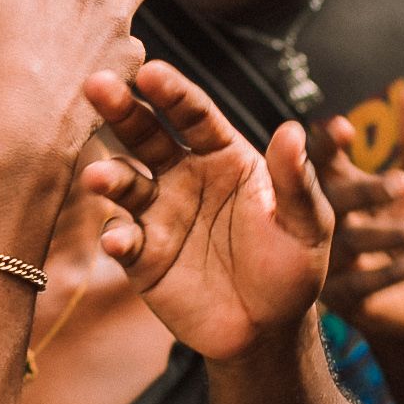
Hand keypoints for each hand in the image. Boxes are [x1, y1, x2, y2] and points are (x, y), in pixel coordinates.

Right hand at [79, 63, 332, 359]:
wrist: (268, 331)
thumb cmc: (293, 269)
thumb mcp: (307, 225)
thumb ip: (295, 181)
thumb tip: (292, 131)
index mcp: (223, 157)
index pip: (193, 115)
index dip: (171, 93)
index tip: (149, 72)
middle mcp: (184, 177)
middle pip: (147, 135)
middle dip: (121, 109)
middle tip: (97, 85)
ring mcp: (159, 215)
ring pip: (125, 183)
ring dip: (110, 176)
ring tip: (99, 177)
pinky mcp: (143, 257)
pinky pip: (124, 239)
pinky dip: (117, 237)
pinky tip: (119, 240)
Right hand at [316, 90, 403, 338]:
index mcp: (333, 186)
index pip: (318, 160)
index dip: (326, 143)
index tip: (343, 127)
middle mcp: (320, 221)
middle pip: (332, 200)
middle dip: (369, 191)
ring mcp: (325, 262)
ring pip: (351, 244)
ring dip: (398, 235)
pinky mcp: (339, 299)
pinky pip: (362, 285)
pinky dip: (397, 270)